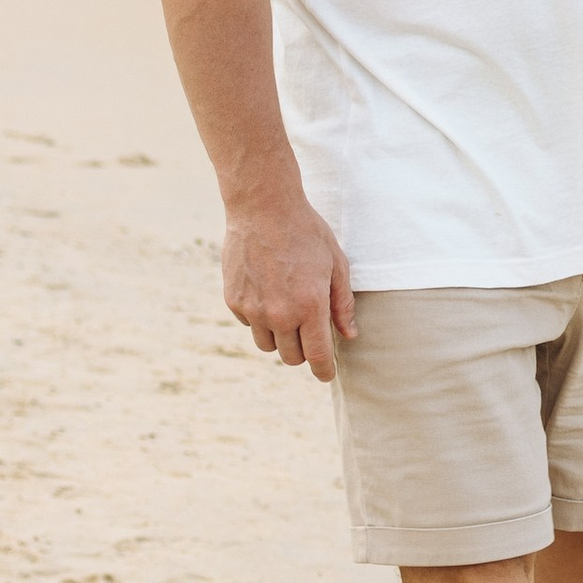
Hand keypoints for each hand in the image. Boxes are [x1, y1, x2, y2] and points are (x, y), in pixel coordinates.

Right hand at [222, 183, 354, 381]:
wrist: (263, 208)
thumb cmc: (306, 233)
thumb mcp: (336, 263)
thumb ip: (342, 303)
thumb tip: (349, 335)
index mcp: (310, 306)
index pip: (317, 356)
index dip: (323, 371)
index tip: (326, 374)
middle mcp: (280, 314)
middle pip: (291, 357)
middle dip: (303, 350)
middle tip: (310, 331)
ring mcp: (253, 309)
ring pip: (268, 345)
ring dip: (280, 337)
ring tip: (288, 310)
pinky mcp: (233, 301)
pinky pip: (249, 324)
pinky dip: (259, 317)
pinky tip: (267, 291)